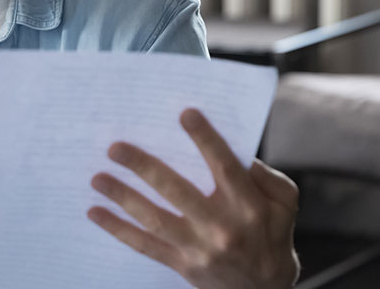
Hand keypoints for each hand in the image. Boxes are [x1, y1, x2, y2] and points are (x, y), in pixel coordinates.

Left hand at [87, 108, 299, 288]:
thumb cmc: (272, 235)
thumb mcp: (284, 203)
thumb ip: (265, 175)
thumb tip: (238, 152)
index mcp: (247, 205)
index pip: (225, 167)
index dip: (206, 140)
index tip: (185, 114)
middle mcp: (221, 226)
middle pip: (177, 191)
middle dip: (144, 167)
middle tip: (116, 148)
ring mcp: (199, 248)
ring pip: (154, 218)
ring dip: (122, 197)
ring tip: (97, 177)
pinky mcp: (182, 264)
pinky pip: (144, 245)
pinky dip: (117, 229)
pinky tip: (95, 213)